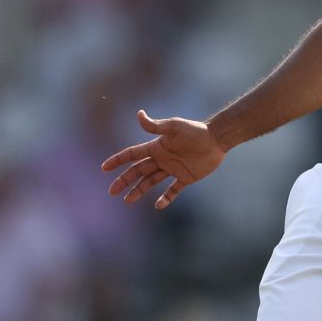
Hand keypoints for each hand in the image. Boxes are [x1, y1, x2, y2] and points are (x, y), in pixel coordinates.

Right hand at [101, 109, 222, 210]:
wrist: (217, 138)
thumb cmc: (195, 131)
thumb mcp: (174, 126)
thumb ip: (156, 126)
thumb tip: (139, 114)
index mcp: (156, 147)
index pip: (132, 155)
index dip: (118, 160)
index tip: (104, 168)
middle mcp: (162, 159)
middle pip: (138, 171)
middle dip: (124, 181)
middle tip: (112, 192)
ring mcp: (172, 169)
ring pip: (151, 182)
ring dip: (138, 191)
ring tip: (127, 201)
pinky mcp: (185, 177)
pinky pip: (173, 190)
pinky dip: (166, 198)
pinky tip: (158, 206)